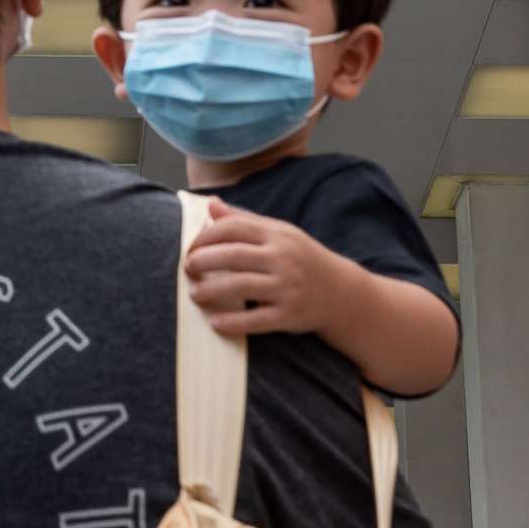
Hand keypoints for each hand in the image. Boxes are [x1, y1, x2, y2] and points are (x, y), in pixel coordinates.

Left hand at [184, 199, 347, 337]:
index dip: (205, 237)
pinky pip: (257, 320)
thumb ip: (244, 220)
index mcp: (277, 235)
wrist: (341, 292)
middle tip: (187, 269)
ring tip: (194, 294)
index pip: (233, 228)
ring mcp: (288, 287)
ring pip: (241, 286)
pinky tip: (215, 323)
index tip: (190, 248)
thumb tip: (210, 204)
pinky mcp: (291, 315)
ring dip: (211, 290)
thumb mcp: (278, 234)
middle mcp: (283, 258)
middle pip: (233, 255)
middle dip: (203, 261)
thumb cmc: (301, 258)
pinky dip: (233, 322)